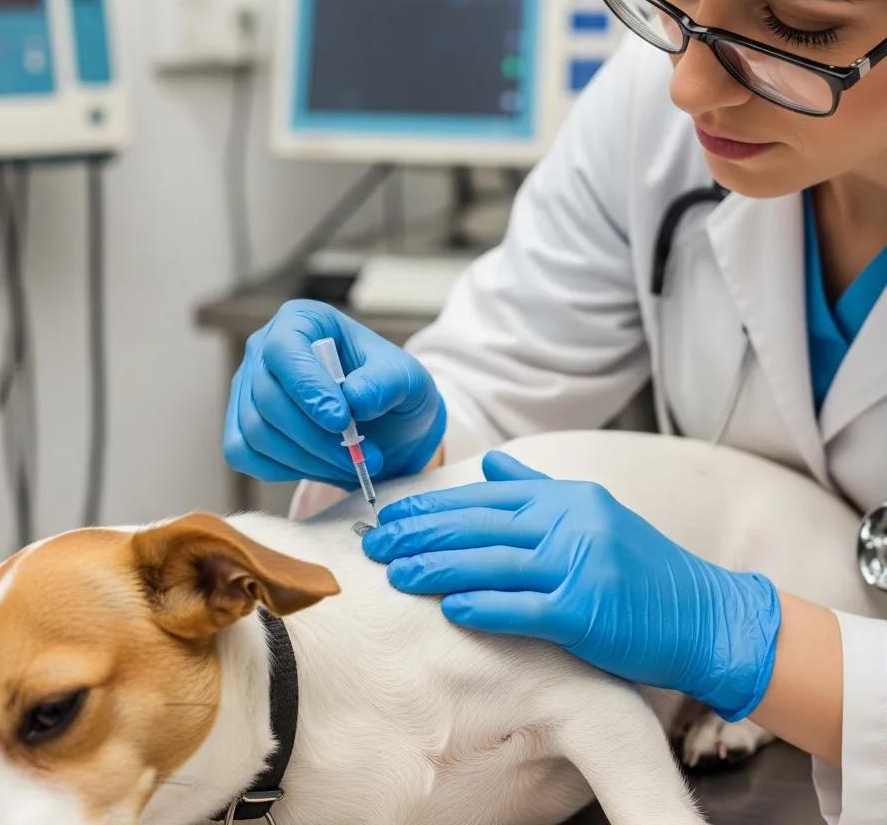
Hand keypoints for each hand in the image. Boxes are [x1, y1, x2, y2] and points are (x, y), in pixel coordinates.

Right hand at [223, 300, 445, 485]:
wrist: (388, 425)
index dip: (307, 388)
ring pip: (256, 430)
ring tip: (350, 464)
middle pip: (267, 396)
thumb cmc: (392, 390)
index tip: (341, 422)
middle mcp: (265, 347)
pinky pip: (244, 454)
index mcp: (302, 320)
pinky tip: (320, 466)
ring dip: (306, 458)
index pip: (284, 350)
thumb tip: (356, 398)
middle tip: (358, 457)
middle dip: (314, 436)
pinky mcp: (241, 425)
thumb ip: (386, 383)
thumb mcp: (408, 379)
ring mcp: (248, 387)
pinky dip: (283, 469)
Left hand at [362, 450, 780, 720]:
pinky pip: (526, 606)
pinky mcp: (588, 608)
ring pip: (493, 561)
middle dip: (421, 533)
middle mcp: (570, 521)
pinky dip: (485, 606)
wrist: (702, 614)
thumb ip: (538, 487)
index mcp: (566, 497)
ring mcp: (580, 563)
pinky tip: (449, 608)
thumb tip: (490, 462)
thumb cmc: (640, 568)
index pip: (485, 497)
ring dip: (439, 567)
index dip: (433, 507)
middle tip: (375, 543)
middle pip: (480, 525)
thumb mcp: (592, 512)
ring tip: (396, 573)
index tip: (390, 516)